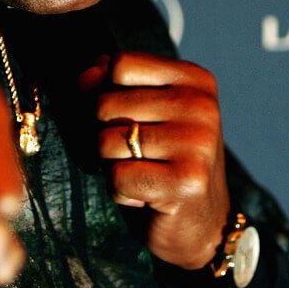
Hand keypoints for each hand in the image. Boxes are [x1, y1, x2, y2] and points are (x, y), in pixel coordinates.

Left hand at [79, 53, 229, 269]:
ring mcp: (197, 143)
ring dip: (111, 165)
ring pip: (105, 141)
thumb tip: (85, 76)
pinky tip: (145, 196)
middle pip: (106, 104)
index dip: (101, 89)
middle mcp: (200, 106)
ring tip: (142, 172)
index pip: (120, 64)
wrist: (202, 222)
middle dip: (105, 134)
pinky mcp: (187, 181)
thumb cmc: (164, 159)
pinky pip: (117, 177)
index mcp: (193, 80)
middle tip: (135, 154)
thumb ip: (113, 84)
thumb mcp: (145, 110)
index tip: (117, 116)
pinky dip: (120, 191)